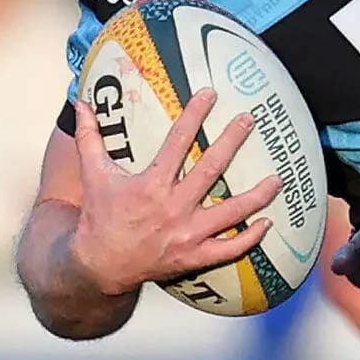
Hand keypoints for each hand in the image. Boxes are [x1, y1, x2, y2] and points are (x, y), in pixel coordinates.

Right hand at [69, 88, 280, 298]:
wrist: (98, 265)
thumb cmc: (99, 216)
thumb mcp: (93, 174)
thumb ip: (89, 137)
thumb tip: (81, 103)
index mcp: (151, 185)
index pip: (177, 143)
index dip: (194, 116)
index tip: (210, 94)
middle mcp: (173, 208)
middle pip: (211, 170)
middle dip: (232, 142)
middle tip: (249, 120)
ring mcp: (187, 234)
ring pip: (231, 213)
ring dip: (257, 195)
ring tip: (278, 178)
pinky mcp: (194, 257)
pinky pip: (229, 249)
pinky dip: (250, 238)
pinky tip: (267, 222)